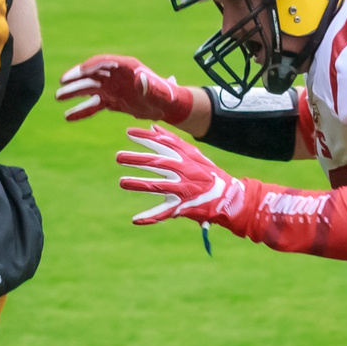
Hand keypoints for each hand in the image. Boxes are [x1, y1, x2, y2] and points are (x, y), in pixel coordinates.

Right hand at [58, 54, 197, 123]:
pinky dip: (81, 111)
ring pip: (89, 89)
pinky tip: (68, 117)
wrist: (167, 106)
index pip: (103, 62)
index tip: (77, 73)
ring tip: (57, 98)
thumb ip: (150, 86)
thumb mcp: (159, 91)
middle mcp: (115, 75)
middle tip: (61, 83)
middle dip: (76, 79)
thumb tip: (141, 80)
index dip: (89, 66)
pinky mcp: (110, 102)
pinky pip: (93, 106)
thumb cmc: (166, 96)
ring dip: (73, 93)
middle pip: (92, 75)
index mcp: (126, 66)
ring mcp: (111, 88)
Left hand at [115, 126, 247, 226]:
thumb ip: (172, 140)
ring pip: (157, 186)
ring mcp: (182, 189)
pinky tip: (135, 219)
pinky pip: (164, 212)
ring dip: (139, 184)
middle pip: (157, 163)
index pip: (163, 143)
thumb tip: (153, 126)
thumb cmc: (207, 172)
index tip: (128, 132)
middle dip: (137, 159)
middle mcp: (183, 171)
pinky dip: (150, 217)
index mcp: (185, 157)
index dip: (145, 137)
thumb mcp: (192, 153)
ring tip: (122, 182)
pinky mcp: (183, 206)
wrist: (227, 195)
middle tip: (119, 157)